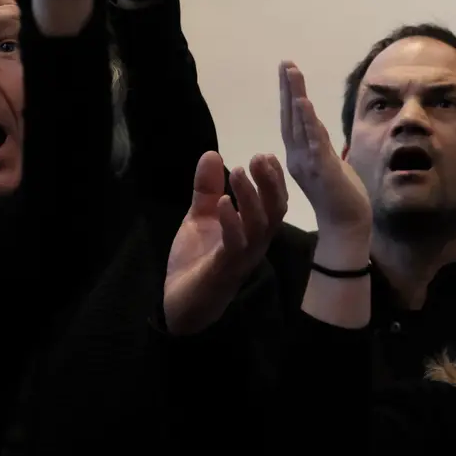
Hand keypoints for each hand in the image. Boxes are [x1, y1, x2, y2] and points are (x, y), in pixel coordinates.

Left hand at [165, 152, 287, 335]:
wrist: (181, 302)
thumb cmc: (196, 261)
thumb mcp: (201, 217)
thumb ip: (207, 189)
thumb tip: (212, 154)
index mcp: (253, 231)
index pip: (273, 203)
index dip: (274, 179)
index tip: (266, 155)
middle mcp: (256, 243)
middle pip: (275, 211)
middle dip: (270, 183)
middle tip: (260, 157)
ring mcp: (244, 256)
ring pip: (259, 225)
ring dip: (251, 196)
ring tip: (239, 171)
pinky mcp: (226, 267)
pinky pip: (235, 243)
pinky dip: (231, 220)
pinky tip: (224, 201)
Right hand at [280, 62, 372, 235]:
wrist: (346, 227)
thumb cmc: (342, 200)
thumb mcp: (332, 166)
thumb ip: (325, 149)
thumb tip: (322, 132)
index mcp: (300, 157)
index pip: (293, 122)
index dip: (289, 98)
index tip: (288, 74)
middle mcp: (298, 157)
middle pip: (290, 117)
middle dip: (287, 89)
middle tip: (285, 63)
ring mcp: (308, 163)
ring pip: (299, 124)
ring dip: (295, 96)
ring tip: (291, 72)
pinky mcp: (322, 169)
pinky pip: (313, 141)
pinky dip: (308, 121)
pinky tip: (303, 102)